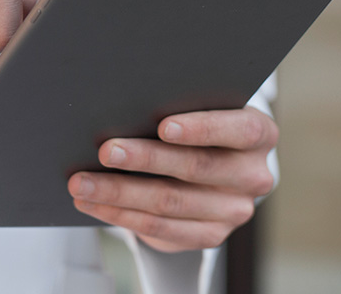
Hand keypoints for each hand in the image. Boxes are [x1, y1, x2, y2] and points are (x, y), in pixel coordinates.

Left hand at [67, 108, 277, 252]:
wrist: (209, 169)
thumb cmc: (194, 125)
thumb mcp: (197, 109)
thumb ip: (176, 106)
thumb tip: (123, 105)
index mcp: (259, 134)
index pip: (240, 129)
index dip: (202, 128)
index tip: (163, 125)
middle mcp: (253, 175)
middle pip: (196, 167)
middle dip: (144, 158)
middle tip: (105, 151)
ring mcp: (234, 210)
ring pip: (170, 202)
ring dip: (119, 192)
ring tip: (82, 182)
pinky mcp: (211, 235)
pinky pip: (160, 228)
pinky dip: (121, 214)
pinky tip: (93, 203)